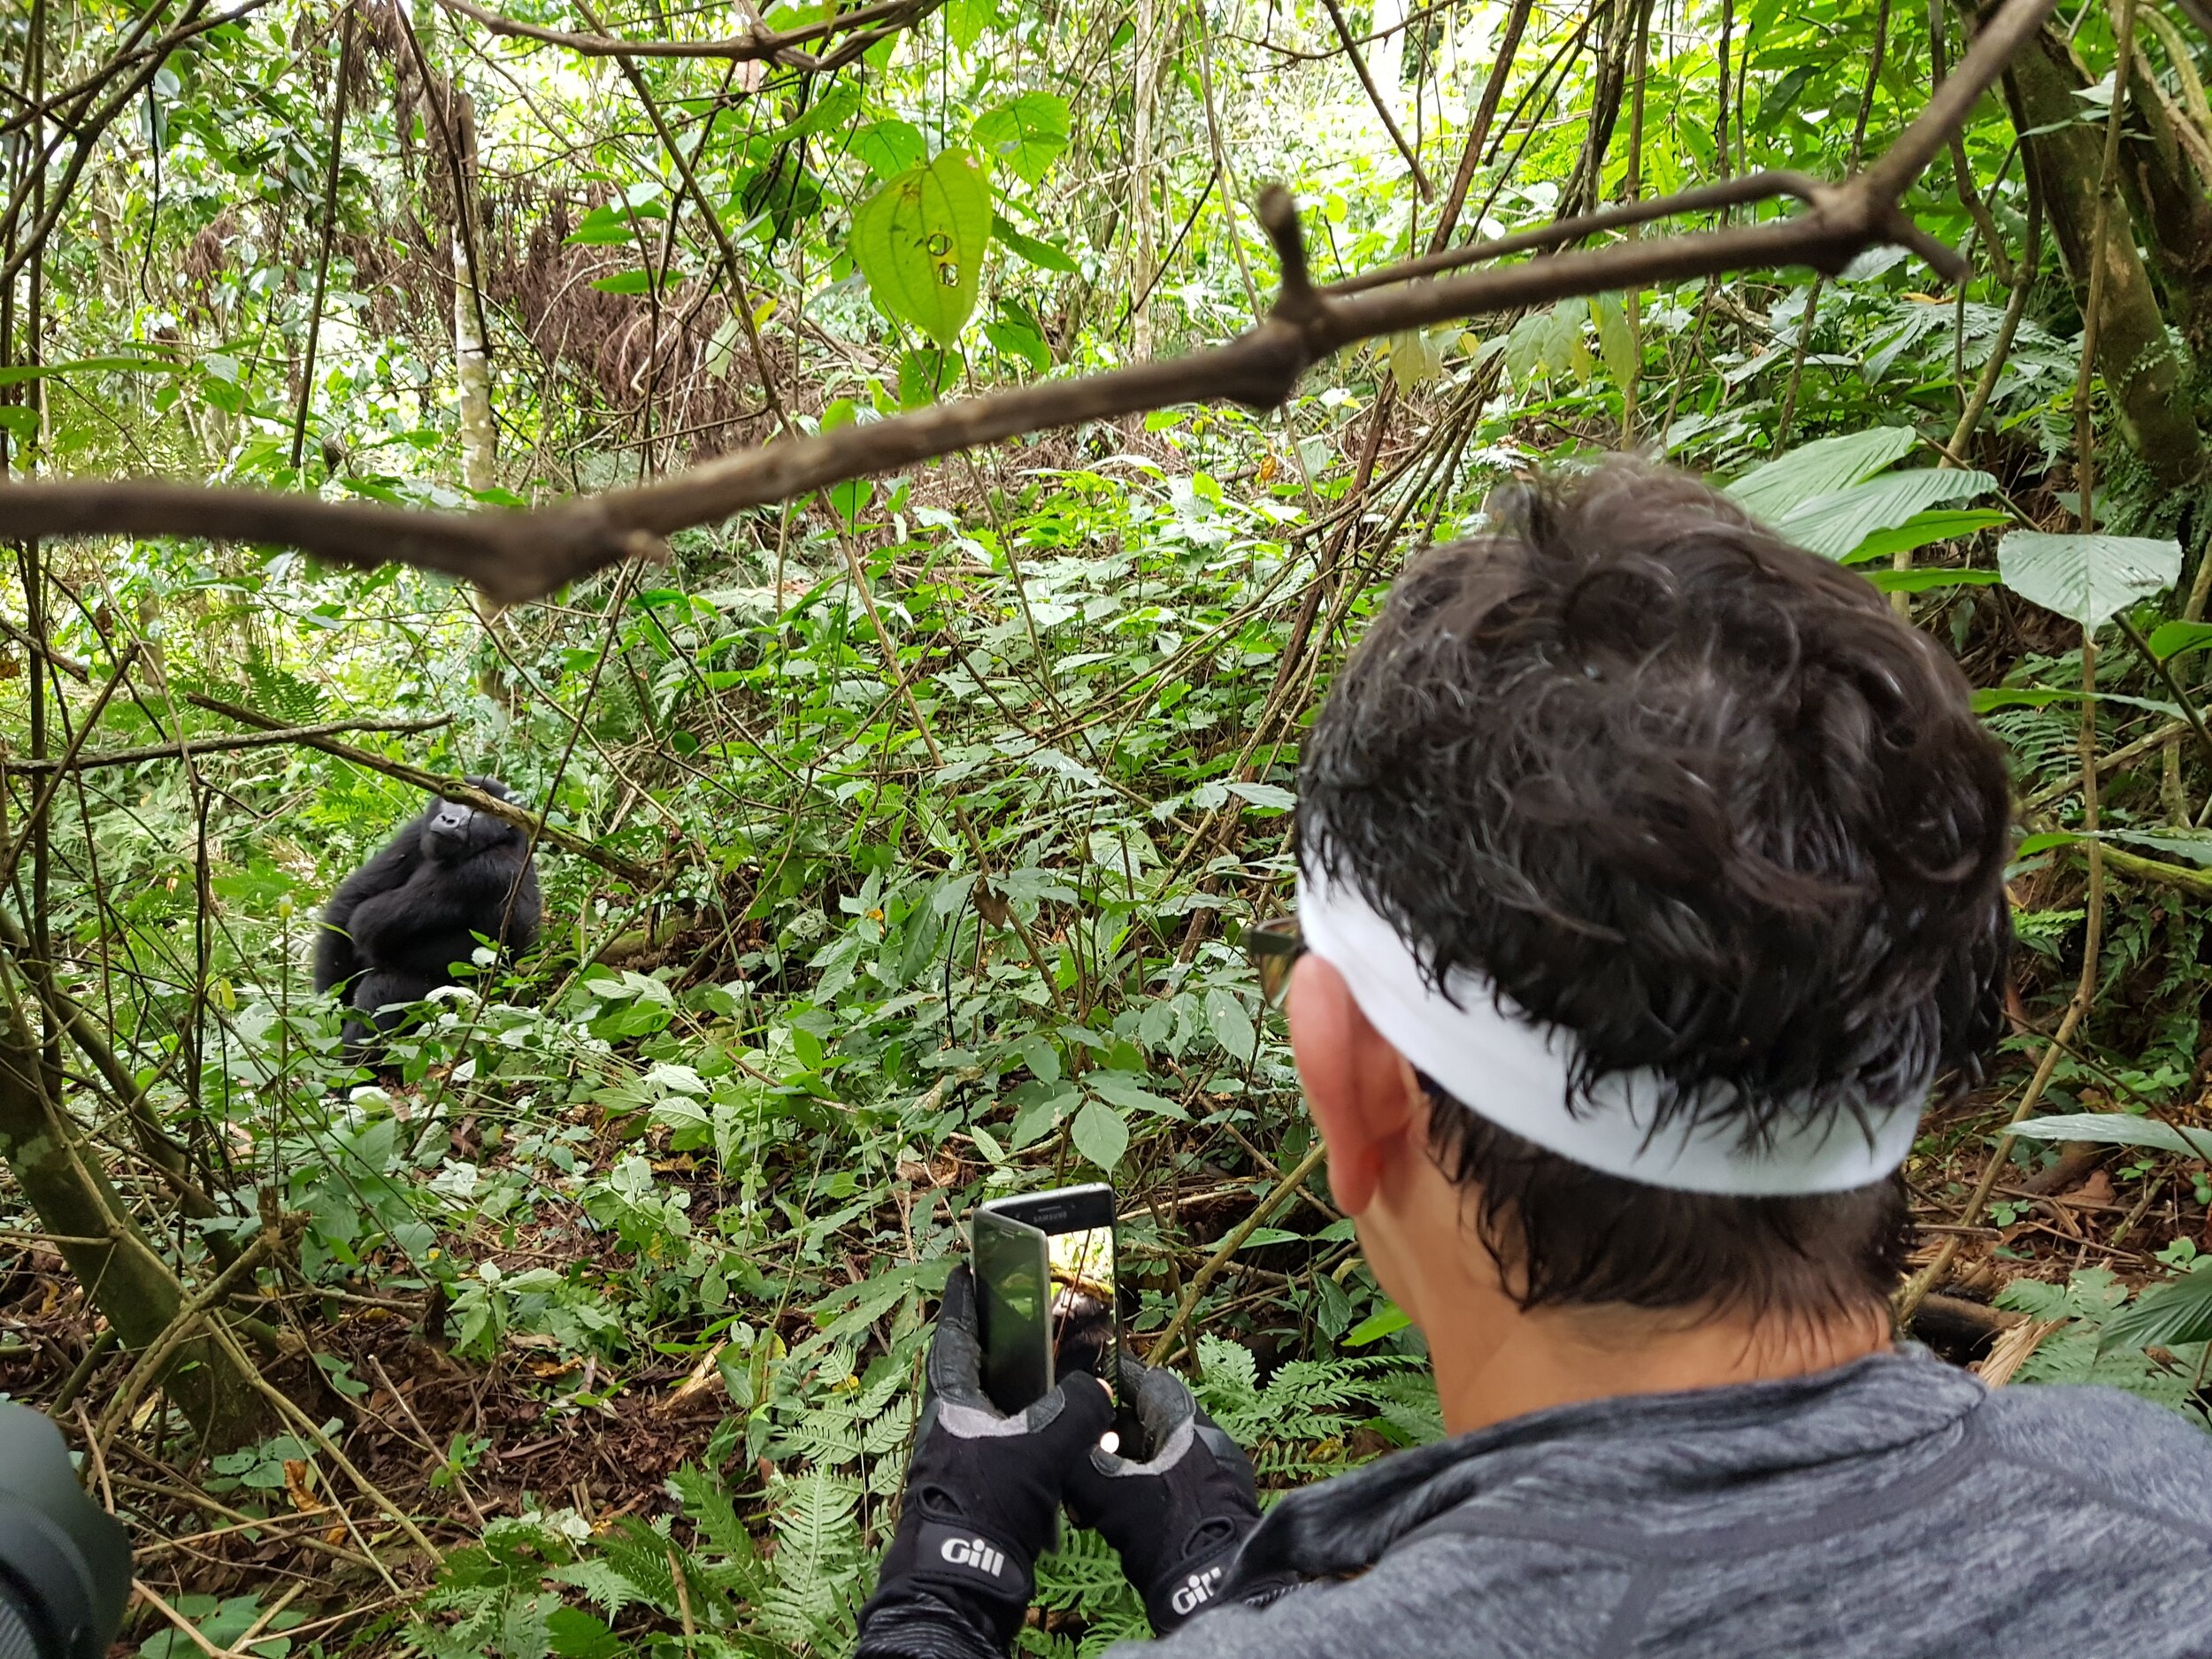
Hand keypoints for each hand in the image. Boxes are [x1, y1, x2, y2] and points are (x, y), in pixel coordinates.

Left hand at [860, 1267, 1113, 1650]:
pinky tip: (1061, 1442)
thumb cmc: (989, 1503)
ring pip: (994, 1411)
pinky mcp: (977, 1491)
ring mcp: (960, 1459)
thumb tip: (1096, 1387)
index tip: (967, 1270)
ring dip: (1022, 1394)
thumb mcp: (1044, 1446)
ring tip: (1057, 1376)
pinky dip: (1031, 1437)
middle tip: (1029, 1320)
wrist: (963, 1580)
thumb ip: (1077, 1408)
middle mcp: (949, 1425)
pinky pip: (1006, 1448)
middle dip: (1002, 1346)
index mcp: (953, 1401)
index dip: (964, 1300)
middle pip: (976, 1371)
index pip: (955, 1335)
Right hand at [1064, 1355, 1283, 1633]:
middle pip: (1151, 1419)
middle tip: (1077, 1433)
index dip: (1113, 1379)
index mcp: (1188, 1424)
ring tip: (1086, 1473)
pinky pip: (1166, 1484)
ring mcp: (1211, 1478)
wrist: (1214, 1591)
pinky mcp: (1207, 1510)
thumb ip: (1080, 1463)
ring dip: (1122, 1461)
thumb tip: (1058, 1446)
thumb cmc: (1169, 1533)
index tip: (1084, 1381)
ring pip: (1156, 1454)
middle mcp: (1205, 1443)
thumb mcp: (1111, 1494)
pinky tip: (1109, 1509)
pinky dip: (1138, 1487)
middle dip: (1112, 1425)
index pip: (1148, 1381)